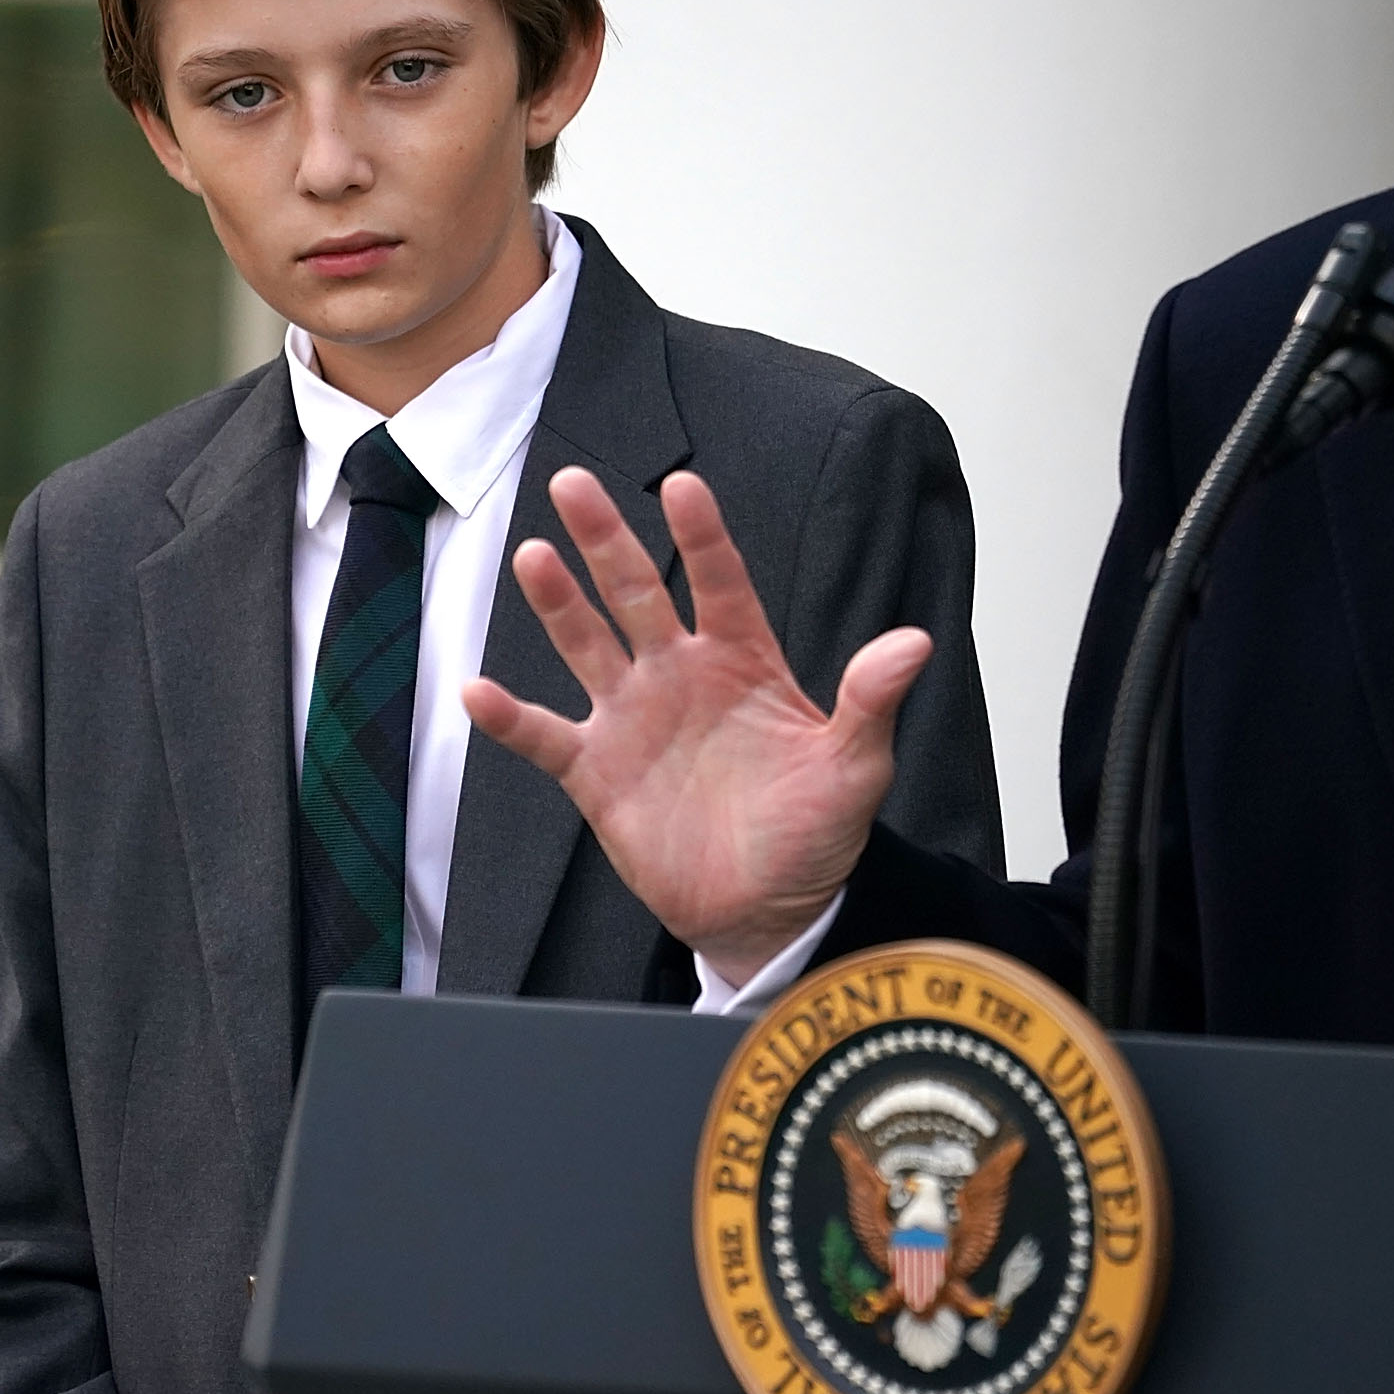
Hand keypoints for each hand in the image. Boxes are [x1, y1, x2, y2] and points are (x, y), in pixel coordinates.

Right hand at [461, 467, 930, 981]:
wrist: (770, 910)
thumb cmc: (816, 833)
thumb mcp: (855, 766)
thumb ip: (870, 701)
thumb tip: (914, 642)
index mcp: (743, 662)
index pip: (719, 582)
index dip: (701, 536)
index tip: (681, 486)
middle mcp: (680, 675)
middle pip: (635, 592)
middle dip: (605, 539)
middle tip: (572, 484)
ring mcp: (633, 718)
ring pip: (585, 644)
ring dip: (557, 603)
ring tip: (533, 556)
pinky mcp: (597, 771)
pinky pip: (544, 736)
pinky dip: (510, 718)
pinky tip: (479, 692)